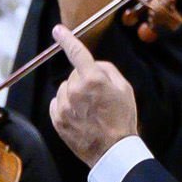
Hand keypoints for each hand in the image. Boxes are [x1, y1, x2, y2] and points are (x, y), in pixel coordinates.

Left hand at [48, 23, 139, 166]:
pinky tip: (79, 116)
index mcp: (93, 79)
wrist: (112, 151)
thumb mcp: (125, 89)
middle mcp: (75, 90)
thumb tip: (94, 64)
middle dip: (83, 80)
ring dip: (73, 94)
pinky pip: (57, 103)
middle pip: (74, 75)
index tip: (57, 30)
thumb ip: (108, 70)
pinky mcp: (57, 119)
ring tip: (89, 110)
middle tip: (98, 97)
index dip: (66, 39)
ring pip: (64, 89)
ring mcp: (64, 105)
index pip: (76, 53)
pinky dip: (65, 106)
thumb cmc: (122, 118)